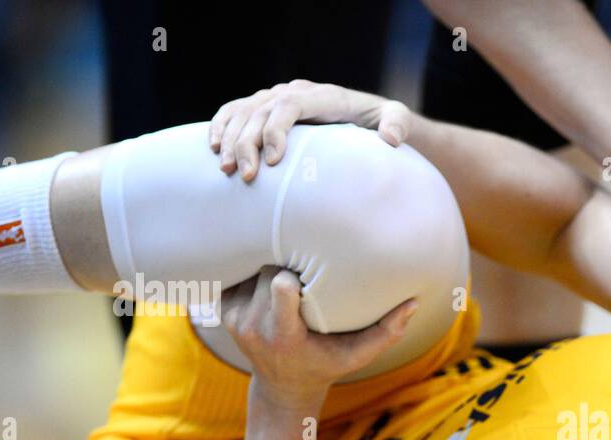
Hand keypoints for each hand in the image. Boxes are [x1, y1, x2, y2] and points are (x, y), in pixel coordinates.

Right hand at [209, 79, 414, 181]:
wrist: (371, 118)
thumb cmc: (384, 123)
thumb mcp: (397, 119)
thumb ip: (397, 124)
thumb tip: (390, 138)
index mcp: (323, 96)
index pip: (289, 107)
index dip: (276, 130)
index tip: (273, 161)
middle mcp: (296, 92)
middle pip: (261, 111)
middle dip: (248, 143)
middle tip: (244, 176)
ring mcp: (278, 98)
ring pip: (244, 112)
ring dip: (230, 139)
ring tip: (226, 170)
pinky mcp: (267, 108)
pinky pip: (236, 112)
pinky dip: (222, 126)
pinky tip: (213, 149)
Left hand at [221, 267, 416, 409]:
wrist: (283, 386)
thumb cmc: (327, 366)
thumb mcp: (359, 355)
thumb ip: (387, 332)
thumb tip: (414, 302)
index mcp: (284, 337)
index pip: (280, 291)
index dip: (291, 274)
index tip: (305, 270)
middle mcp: (254, 328)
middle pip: (268, 272)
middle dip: (286, 265)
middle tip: (304, 262)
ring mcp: (235, 321)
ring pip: (251, 270)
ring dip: (269, 266)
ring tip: (288, 268)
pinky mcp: (223, 313)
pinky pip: (234, 277)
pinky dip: (249, 273)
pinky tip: (264, 276)